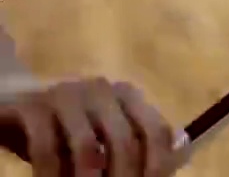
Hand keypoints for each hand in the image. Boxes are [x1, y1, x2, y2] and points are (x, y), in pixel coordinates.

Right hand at [0, 77, 187, 176]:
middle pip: (125, 142)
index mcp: (127, 95)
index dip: (159, 166)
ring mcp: (67, 94)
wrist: (6, 101)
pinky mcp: (32, 106)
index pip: (157, 131)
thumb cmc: (61, 128)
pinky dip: (51, 176)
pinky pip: (46, 149)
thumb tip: (182, 155)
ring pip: (87, 148)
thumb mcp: (102, 137)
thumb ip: (138, 144)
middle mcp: (102, 90)